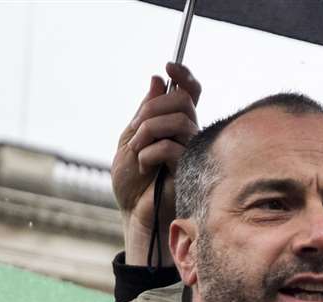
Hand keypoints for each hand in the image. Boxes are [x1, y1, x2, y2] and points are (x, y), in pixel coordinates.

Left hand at [113, 62, 201, 266]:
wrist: (134, 215)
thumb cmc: (133, 183)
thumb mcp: (131, 139)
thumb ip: (145, 112)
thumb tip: (158, 79)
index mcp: (174, 125)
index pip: (189, 92)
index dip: (184, 75)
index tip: (168, 65)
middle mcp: (188, 135)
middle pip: (183, 100)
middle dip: (153, 108)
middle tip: (136, 129)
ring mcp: (192, 151)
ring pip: (178, 120)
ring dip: (148, 131)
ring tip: (136, 151)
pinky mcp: (190, 169)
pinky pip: (170, 146)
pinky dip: (149, 152)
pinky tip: (144, 167)